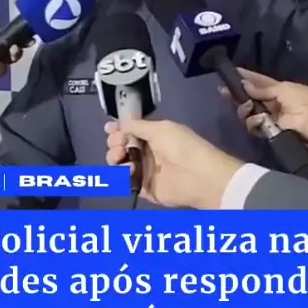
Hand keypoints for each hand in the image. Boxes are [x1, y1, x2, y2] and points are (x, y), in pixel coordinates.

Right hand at [105, 118, 241, 209]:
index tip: (110, 129)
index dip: (117, 129)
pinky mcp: (143, 188)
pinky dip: (122, 174)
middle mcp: (147, 152)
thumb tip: (122, 120)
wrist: (198, 176)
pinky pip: (125, 181)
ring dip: (115, 157)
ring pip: (119, 164)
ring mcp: (144, 170)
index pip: (129, 131)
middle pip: (121, 146)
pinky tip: (129, 169)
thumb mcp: (160, 129)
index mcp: (153, 136)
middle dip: (114, 142)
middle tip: (118, 142)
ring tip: (121, 155)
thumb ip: (138, 126)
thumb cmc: (181, 146)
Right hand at [221, 69, 307, 141]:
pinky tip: (258, 121)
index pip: (260, 81)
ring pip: (248, 112)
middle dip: (238, 94)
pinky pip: (253, 126)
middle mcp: (273, 103)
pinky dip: (252, 123)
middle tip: (224, 92)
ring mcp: (270, 119)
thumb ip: (263, 89)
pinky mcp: (268, 134)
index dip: (246, 76)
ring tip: (247, 108)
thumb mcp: (286, 90)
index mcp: (281, 89)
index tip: (230, 72)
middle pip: (250, 97)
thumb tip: (243, 84)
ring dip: (244, 109)